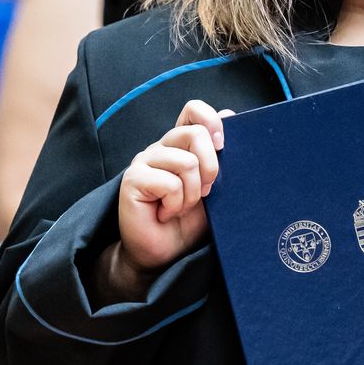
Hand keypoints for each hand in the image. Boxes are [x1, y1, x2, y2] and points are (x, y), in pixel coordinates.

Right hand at [116, 99, 230, 277]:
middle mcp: (161, 147)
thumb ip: (220, 156)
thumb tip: (230, 114)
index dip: (211, 122)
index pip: (193, 110)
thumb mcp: (214, 187)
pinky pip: (169, 183)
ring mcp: (144, 161)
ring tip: (179, 208)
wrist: (165, 254)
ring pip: (186, 162)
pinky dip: (175, 204)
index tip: (222, 147)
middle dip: (211, 168)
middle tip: (203, 193)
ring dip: (192, 194)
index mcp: (180, 144)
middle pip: (195, 134)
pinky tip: (165, 213)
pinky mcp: (133, 178)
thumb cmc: (189, 221)